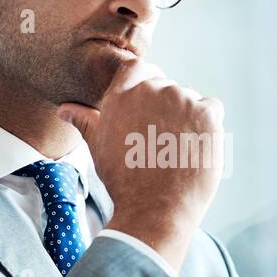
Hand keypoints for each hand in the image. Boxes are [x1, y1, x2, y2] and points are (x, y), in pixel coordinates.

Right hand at [58, 60, 223, 271]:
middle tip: (160, 142)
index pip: (138, 68)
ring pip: (188, 99)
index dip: (145, 84)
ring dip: (186, 117)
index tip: (148, 108)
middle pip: (165, 86)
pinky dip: (206, 125)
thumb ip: (84, 121)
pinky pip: (211, 108)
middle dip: (165, 109)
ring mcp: (182, 99)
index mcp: (123, 94)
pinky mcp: (207, 113)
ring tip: (176, 149)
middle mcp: (153, 89)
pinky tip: (194, 147)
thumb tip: (64, 109)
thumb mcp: (98, 147)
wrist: (154, 209)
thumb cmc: (123, 180)